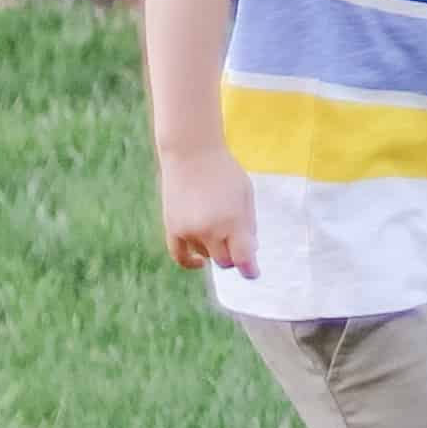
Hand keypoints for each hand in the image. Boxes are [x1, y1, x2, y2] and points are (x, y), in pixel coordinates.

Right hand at [160, 147, 259, 275]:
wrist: (191, 154)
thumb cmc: (224, 172)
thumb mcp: (246, 195)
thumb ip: (249, 224)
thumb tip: (250, 251)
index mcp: (233, 221)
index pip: (244, 257)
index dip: (250, 269)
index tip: (253, 274)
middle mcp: (210, 230)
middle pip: (225, 261)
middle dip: (234, 256)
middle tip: (238, 245)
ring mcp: (189, 231)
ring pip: (206, 256)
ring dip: (215, 249)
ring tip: (218, 226)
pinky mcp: (172, 228)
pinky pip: (180, 256)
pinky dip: (191, 262)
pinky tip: (200, 262)